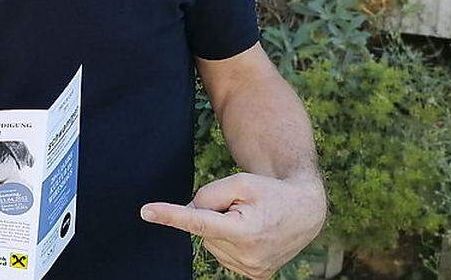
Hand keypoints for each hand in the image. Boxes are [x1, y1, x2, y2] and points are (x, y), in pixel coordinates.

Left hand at [140, 172, 326, 278]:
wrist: (304, 212)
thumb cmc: (270, 192)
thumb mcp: (240, 182)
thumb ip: (208, 195)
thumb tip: (188, 214)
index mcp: (245, 231)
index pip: (198, 222)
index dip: (170, 216)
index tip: (146, 211)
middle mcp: (248, 256)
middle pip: (204, 229)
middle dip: (214, 214)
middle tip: (241, 207)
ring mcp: (251, 270)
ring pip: (211, 242)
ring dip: (222, 228)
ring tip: (249, 220)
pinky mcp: (254, 275)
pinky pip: (222, 254)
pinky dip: (228, 242)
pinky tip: (249, 234)